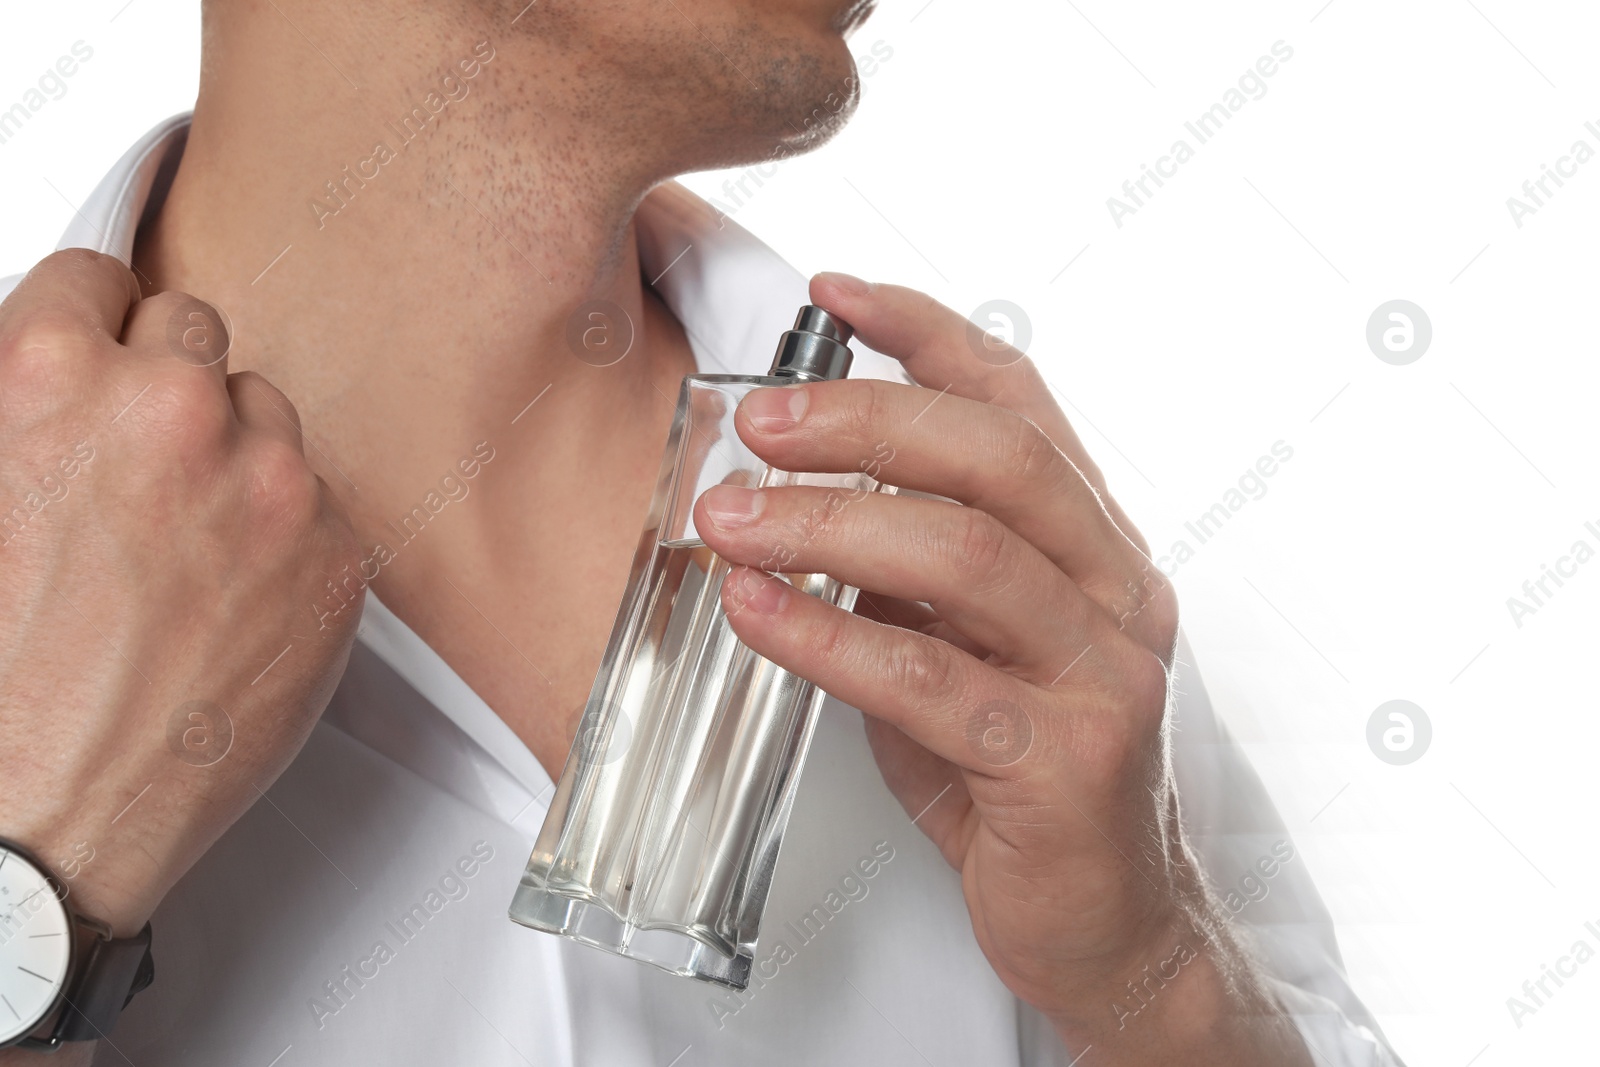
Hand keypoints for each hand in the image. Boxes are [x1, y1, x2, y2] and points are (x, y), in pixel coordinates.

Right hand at [0, 250, 361, 946]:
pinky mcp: (335, 555)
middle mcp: (171, 415)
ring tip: (178, 546)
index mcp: (51, 380)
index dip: (91, 327)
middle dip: (164, 384)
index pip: (99, 279)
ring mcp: (268, 485)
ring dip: (231, 454)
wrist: (36, 821)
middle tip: (138, 460)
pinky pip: (319, 502)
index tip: (102, 351)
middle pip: (195, 332)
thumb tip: (58, 367)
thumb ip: (20, 411)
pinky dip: (283, 533)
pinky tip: (228, 596)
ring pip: (267, 415)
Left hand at [694, 275, 1310, 1063]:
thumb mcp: (967, 647)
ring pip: (965, 555)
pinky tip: (756, 612)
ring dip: (828, 521)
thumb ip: (913, 573)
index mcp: (1094, 546)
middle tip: (757, 422)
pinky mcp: (1066, 761)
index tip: (833, 293)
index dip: (927, 333)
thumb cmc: (1021, 775)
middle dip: (865, 419)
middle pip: (996, 456)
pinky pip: (929, 679)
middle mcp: (1114, 590)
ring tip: (728, 518)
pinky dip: (828, 636)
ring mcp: (1102, 673)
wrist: (1106, 923)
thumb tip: (803, 496)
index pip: (1020, 402)